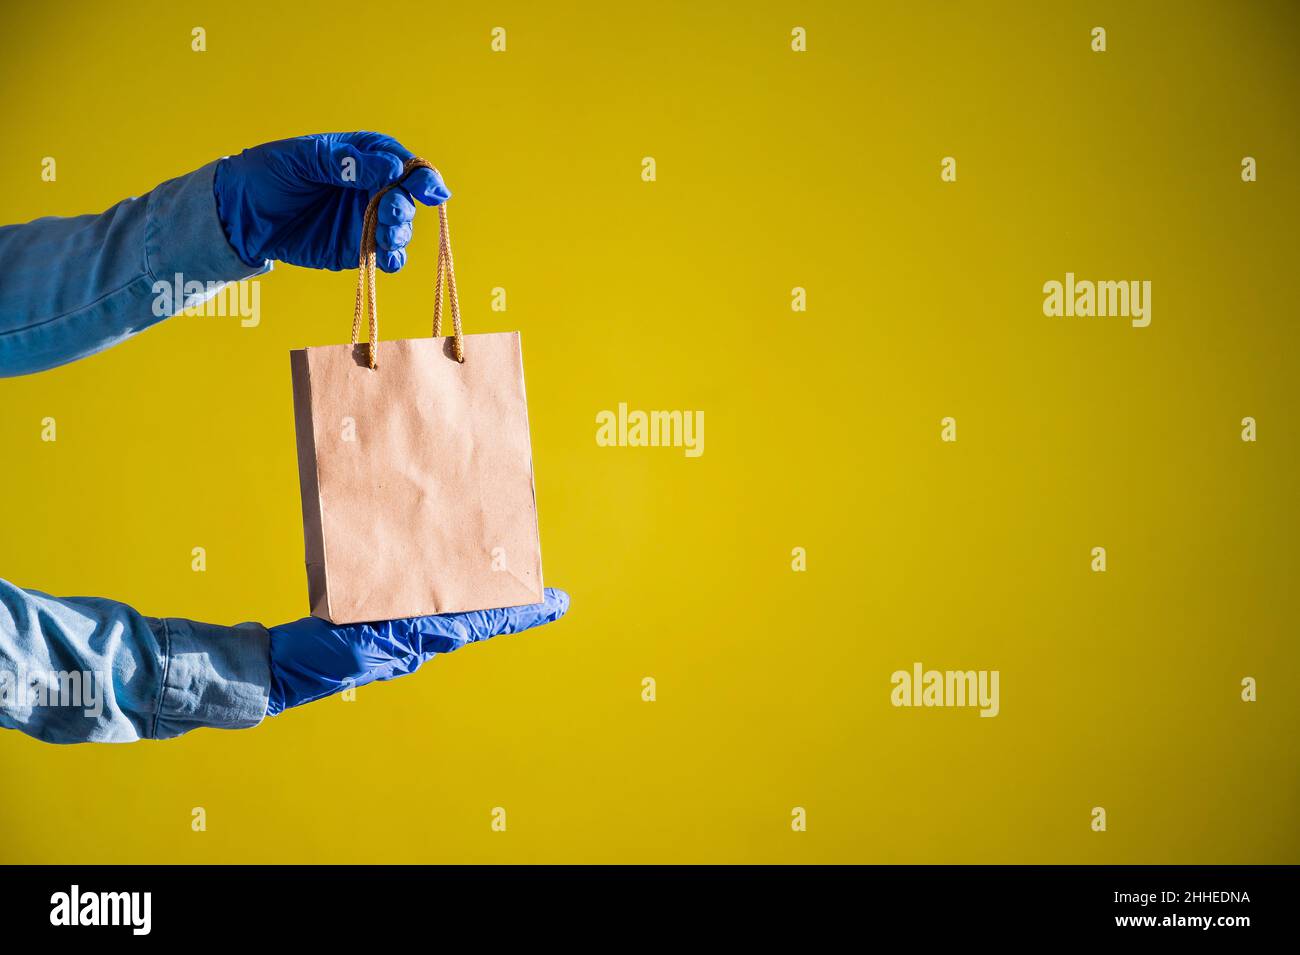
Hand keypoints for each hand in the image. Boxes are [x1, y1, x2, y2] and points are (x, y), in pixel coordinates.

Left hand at [213, 131, 449, 271]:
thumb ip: (345, 162)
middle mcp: (372, 188)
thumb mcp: (303, 158)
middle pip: (406, 198)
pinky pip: (386, 257)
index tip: (429, 188)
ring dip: (400, 233)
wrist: (241, 214)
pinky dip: (392, 260)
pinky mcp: (358, 249)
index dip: (420, 175)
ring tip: (386, 237)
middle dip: (405, 206)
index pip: (401, 163)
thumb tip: (391, 167)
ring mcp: (368, 220)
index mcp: (363, 157)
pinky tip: (386, 260)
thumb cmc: (269, 173)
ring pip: (401, 229)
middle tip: (391, 213)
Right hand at [265, 589, 569, 714]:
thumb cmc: (315, 657)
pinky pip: (420, 611)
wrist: (276, 671)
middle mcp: (416, 642)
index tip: (556, 604)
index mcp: (418, 641)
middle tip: (544, 592)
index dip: (519, 613)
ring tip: (501, 579)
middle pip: (473, 617)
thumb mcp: (364, 642)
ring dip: (475, 599)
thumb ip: (404, 633)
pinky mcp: (379, 631)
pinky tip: (438, 581)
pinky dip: (437, 597)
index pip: (481, 622)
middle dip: (507, 605)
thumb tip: (451, 628)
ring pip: (450, 613)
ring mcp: (398, 638)